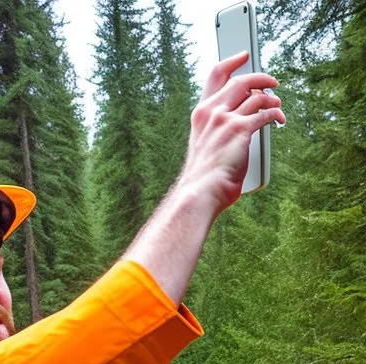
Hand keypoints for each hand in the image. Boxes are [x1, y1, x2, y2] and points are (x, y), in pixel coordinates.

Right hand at [179, 53, 284, 214]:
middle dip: (261, 79)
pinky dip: (275, 115)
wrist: (200, 191)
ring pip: (256, 96)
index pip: (215, 76)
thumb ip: (216, 132)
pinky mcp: (240, 130)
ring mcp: (225, 119)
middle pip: (241, 81)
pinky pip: (265, 114)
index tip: (242, 57)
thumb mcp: (203, 146)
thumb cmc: (203, 178)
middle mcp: (212, 111)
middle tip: (273, 83)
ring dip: (272, 101)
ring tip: (278, 107)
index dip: (231, 63)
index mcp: (201, 114)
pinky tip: (278, 121)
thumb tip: (238, 131)